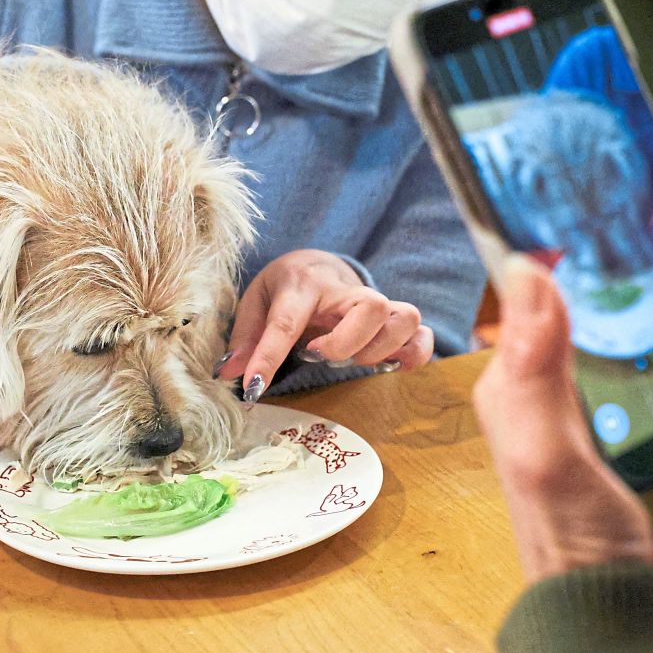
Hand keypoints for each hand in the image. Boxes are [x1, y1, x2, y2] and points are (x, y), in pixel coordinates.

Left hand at [216, 249, 432, 401]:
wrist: (318, 264)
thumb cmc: (286, 288)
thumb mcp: (256, 302)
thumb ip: (245, 337)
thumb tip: (229, 374)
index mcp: (302, 284)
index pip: (286, 322)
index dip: (269, 357)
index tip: (254, 388)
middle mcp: (346, 291)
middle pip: (371, 306)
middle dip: (347, 342)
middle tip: (320, 356)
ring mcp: (377, 305)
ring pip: (404, 317)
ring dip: (380, 348)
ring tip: (353, 360)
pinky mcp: (396, 320)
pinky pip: (423, 336)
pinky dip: (413, 355)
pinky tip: (389, 366)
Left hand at [473, 256, 652, 582]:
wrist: (614, 612)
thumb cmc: (569, 538)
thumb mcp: (546, 454)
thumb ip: (534, 368)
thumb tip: (528, 272)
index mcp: (523, 380)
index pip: (570, 299)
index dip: (623, 269)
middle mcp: (563, 392)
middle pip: (631, 322)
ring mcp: (609, 420)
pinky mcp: (648, 448)